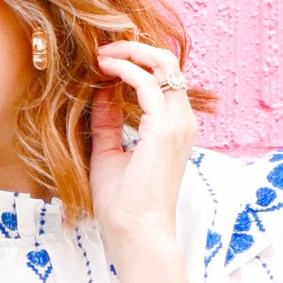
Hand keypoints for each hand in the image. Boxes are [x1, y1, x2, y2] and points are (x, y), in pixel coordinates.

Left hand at [88, 39, 199, 256]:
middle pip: (167, 62)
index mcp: (173, 126)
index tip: (103, 60)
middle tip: (101, 50)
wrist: (135, 233)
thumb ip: (107, 122)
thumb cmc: (123, 204)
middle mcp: (181, 120)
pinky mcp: (165, 130)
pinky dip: (125, 70)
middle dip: (133, 49)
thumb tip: (100, 93)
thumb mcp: (109, 153)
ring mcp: (177, 123)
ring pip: (163, 64)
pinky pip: (147, 83)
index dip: (135, 61)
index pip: (163, 78)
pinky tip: (103, 70)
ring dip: (129, 54)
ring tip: (100, 55)